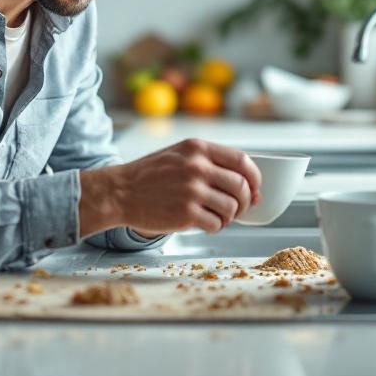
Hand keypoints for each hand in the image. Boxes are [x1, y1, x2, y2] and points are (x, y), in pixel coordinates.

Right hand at [79, 138, 261, 236]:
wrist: (120, 192)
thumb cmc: (151, 175)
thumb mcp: (180, 155)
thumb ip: (212, 165)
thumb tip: (251, 188)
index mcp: (198, 148)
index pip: (242, 161)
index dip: (255, 178)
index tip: (255, 189)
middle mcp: (197, 167)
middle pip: (241, 187)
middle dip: (245, 202)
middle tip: (237, 209)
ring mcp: (191, 190)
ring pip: (231, 207)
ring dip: (229, 216)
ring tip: (217, 217)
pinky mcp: (185, 213)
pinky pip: (216, 224)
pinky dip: (216, 227)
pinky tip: (205, 224)